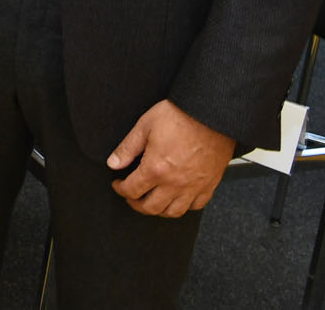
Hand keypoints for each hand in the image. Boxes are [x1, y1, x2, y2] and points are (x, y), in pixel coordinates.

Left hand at [108, 100, 235, 215]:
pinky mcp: (210, 184)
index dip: (120, 189)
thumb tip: (113, 163)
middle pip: (151, 207)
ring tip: (152, 201)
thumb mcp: (144, 126)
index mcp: (156, 169)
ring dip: (159, 210)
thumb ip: (127, 148)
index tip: (118, 184)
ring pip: (174, 212)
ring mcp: (194, 186)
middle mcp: (175, 182)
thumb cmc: (179, 116)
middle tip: (131, 197)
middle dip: (136, 204)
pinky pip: (196, 205)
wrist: (210, 114)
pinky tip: (178, 198)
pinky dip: (185, 206)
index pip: (132, 190)